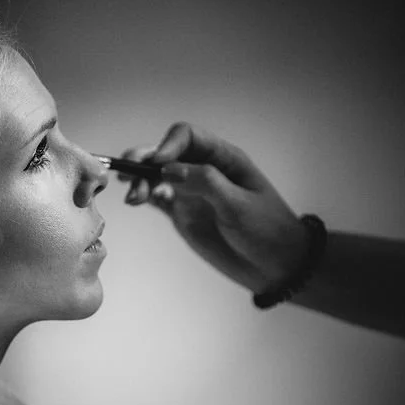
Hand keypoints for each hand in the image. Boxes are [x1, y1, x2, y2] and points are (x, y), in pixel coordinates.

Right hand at [120, 121, 308, 293]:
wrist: (276, 266)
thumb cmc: (267, 230)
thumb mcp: (239, 205)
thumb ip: (205, 183)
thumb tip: (168, 169)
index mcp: (223, 158)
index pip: (188, 137)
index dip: (168, 145)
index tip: (156, 164)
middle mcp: (203, 169)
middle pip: (166, 154)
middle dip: (144, 160)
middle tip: (127, 174)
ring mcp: (191, 191)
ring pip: (156, 176)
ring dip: (140, 180)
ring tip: (131, 197)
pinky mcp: (182, 213)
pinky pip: (156, 197)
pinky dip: (143, 196)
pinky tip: (136, 201)